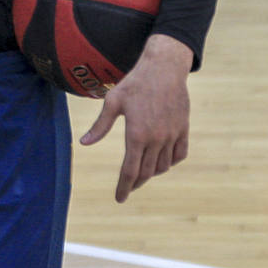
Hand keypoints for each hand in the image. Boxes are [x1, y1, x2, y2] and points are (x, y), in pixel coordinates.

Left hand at [79, 34, 192, 202]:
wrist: (164, 68)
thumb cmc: (134, 83)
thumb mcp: (112, 102)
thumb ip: (100, 126)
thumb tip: (84, 143)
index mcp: (136, 135)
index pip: (130, 171)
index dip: (124, 187)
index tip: (119, 198)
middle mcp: (156, 139)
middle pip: (146, 172)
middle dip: (135, 183)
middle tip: (128, 187)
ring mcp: (172, 134)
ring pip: (163, 166)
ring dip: (152, 173)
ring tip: (142, 172)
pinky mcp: (183, 129)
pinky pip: (179, 154)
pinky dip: (170, 162)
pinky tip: (162, 162)